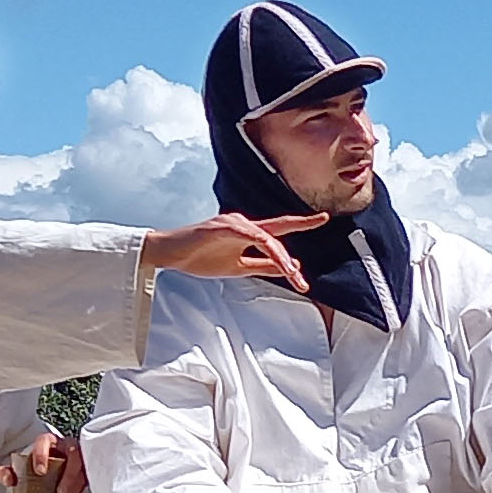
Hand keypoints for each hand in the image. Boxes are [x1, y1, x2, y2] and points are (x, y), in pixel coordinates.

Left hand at [0, 432, 87, 492]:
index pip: (45, 441)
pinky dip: (79, 490)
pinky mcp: (84, 471)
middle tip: (60, 492)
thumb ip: (7, 472)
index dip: (42, 454)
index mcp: (47, 442)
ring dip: (76, 484)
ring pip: (84, 466)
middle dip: (69, 473)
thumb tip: (4, 476)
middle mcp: (64, 447)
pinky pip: (87, 478)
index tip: (39, 471)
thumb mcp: (18, 470)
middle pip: (74, 453)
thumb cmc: (34, 467)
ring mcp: (77, 458)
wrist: (46, 475)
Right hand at [142, 213, 329, 291]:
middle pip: (278, 228)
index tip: (322, 218)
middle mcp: (244, 224)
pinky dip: (263, 244)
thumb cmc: (199, 257)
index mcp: (248, 233)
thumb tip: (290, 267)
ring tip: (294, 274)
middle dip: (301, 224)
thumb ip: (263, 266)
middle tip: (321, 221)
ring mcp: (233, 223)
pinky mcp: (221, 227)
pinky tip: (271, 250)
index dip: (301, 223)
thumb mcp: (238, 267)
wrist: (170, 254)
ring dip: (281, 256)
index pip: (279, 228)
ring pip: (266, 236)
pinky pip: (249, 235)